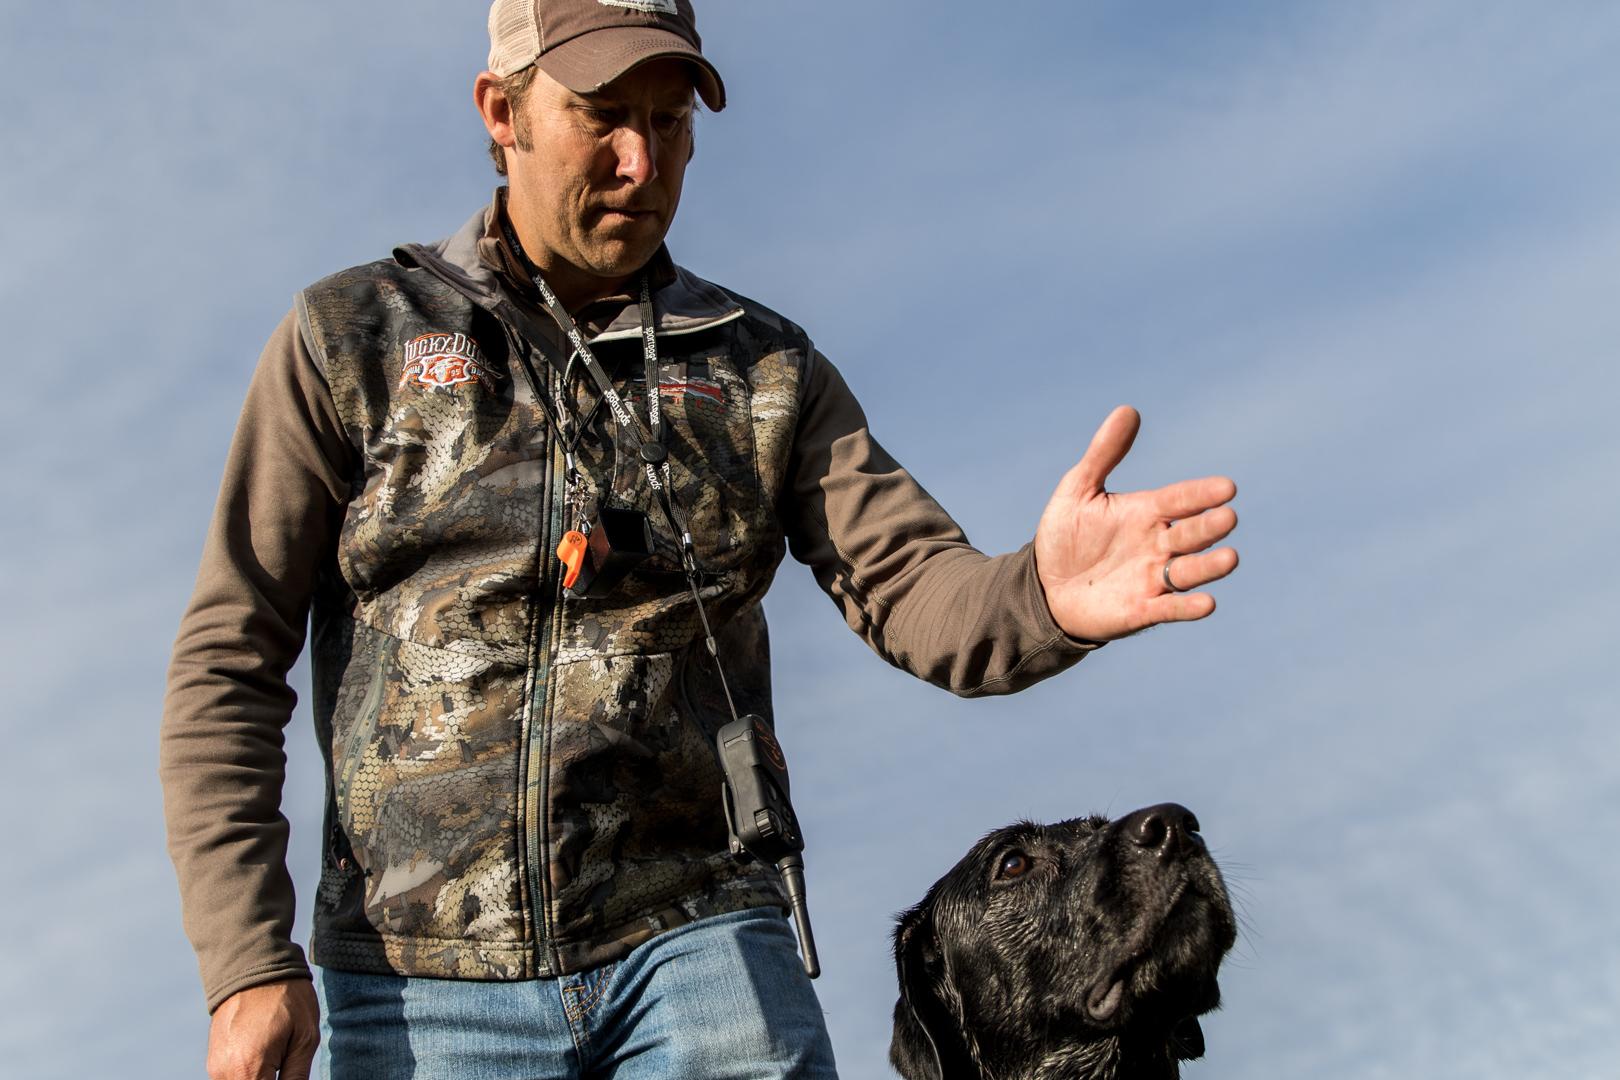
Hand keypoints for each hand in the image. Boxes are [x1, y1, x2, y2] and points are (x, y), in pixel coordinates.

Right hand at [207, 978, 319, 1079]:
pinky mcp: (213, 1061)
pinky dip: (249, 1076)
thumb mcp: (305, 1037)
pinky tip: (266, 1058)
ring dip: (260, 1079)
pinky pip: (231, 1079)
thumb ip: (297, 1077)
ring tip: (278, 1057)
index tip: (290, 1073)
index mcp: (248, 1068)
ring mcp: (215, 1067)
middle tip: (286, 1063)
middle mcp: (224, 1072)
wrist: (253, 965)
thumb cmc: (286, 998)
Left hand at [1034, 406, 1237, 641]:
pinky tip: (1207, 604)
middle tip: (1228, 517)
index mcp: (1147, 512)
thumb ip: (1104, 453)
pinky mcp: (1142, 609)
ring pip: (1189, 571)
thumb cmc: (1065, 535)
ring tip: (1230, 557)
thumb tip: (1128, 410)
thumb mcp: (1078, 490)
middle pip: (1191, 534)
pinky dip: (1188, 607)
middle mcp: (1158, 544)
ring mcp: (1153, 577)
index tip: (1226, 487)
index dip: (1201, 494)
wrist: (1044, 585)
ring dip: (1209, 566)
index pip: (1180, 499)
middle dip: (1210, 526)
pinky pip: (1170, 609)